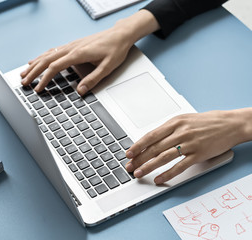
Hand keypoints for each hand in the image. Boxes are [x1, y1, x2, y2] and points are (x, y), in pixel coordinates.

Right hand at [20, 10, 159, 94]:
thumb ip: (93, 80)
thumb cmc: (115, 49)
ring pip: (47, 54)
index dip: (44, 79)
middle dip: (33, 72)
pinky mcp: (72, 45)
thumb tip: (80, 91)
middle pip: (46, 60)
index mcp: (78, 54)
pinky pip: (52, 51)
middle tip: (23, 82)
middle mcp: (71, 48)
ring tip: (24, 73)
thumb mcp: (108, 67)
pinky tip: (36, 60)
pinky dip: (42, 57)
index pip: (55, 67)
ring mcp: (70, 45)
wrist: (120, 34)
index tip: (37, 88)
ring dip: (34, 64)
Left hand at [125, 109, 251, 184]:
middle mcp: (180, 133)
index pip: (151, 136)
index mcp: (174, 123)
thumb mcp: (184, 120)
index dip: (138, 146)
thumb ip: (168, 130)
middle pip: (154, 148)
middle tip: (130, 166)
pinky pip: (179, 166)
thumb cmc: (206, 122)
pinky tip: (159, 179)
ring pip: (164, 157)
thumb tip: (149, 141)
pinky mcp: (198, 155)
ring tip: (139, 173)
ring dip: (149, 167)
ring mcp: (189, 144)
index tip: (128, 153)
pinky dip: (168, 174)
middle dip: (139, 158)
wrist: (229, 124)